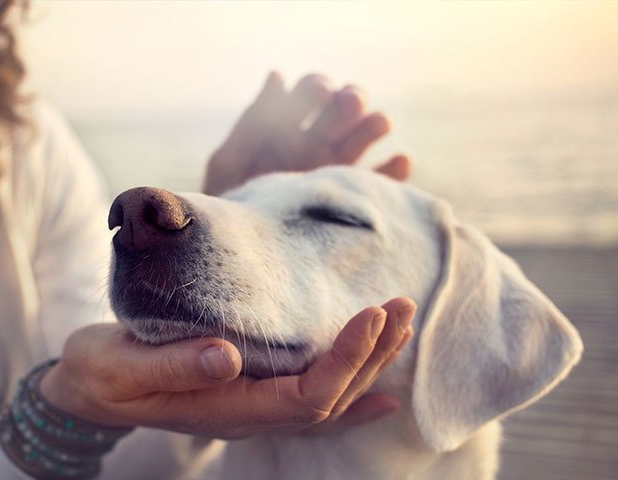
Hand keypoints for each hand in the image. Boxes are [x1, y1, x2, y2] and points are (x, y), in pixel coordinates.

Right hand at [40, 298, 415, 438]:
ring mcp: (251, 408)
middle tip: (401, 306)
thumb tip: (227, 355)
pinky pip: (310, 400)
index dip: (345, 360)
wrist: (87, 391)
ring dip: (368, 364)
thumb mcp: (122, 367)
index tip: (372, 315)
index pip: (305, 396)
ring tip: (400, 324)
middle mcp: (248, 415)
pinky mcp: (247, 391)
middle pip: (330, 399)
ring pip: (327, 398)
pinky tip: (381, 390)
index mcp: (225, 410)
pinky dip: (350, 392)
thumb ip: (173, 366)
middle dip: (371, 355)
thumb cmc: (101, 375)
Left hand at [204, 72, 410, 195]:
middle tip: (350, 103)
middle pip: (342, 110)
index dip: (317, 88)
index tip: (320, 92)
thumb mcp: (230, 163)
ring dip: (374, 125)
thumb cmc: (227, 208)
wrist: (240, 257)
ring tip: (380, 123)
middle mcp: (315, 145)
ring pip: (364, 139)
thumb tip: (277, 75)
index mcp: (286, 129)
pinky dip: (394, 171)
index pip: (310, 93)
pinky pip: (380, 183)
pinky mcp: (351, 201)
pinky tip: (400, 161)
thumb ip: (254, 123)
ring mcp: (335, 172)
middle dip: (349, 100)